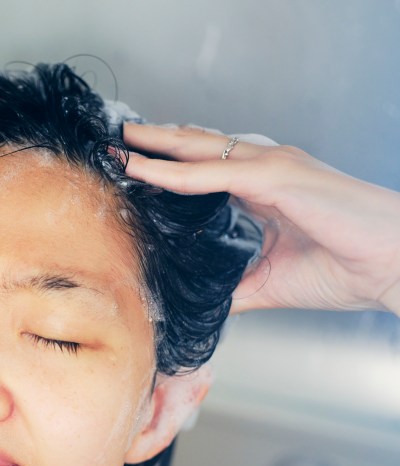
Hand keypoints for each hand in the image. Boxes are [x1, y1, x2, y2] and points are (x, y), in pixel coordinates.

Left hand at [122, 123, 399, 315]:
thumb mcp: (267, 283)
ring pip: (198, 150)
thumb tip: (191, 301)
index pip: (203, 170)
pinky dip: (174, 171)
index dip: (165, 166)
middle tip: (114, 144)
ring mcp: (271, 167)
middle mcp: (265, 169)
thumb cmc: (345, 269)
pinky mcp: (277, 177)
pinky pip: (213, 172)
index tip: (129, 170)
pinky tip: (144, 170)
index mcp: (264, 189)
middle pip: (196, 149)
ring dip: (154, 146)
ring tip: (118, 145)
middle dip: (153, 145)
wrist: (393, 268)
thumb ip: (229, 285)